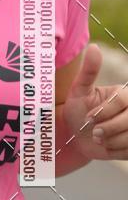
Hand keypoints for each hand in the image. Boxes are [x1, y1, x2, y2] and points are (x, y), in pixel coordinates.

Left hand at [62, 44, 127, 159]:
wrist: (76, 137)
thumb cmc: (78, 111)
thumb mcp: (79, 91)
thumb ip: (88, 71)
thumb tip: (94, 47)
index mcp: (125, 94)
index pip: (121, 102)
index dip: (103, 112)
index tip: (88, 117)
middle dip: (107, 128)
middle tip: (94, 132)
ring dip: (110, 141)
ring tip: (99, 138)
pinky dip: (115, 152)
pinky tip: (107, 146)